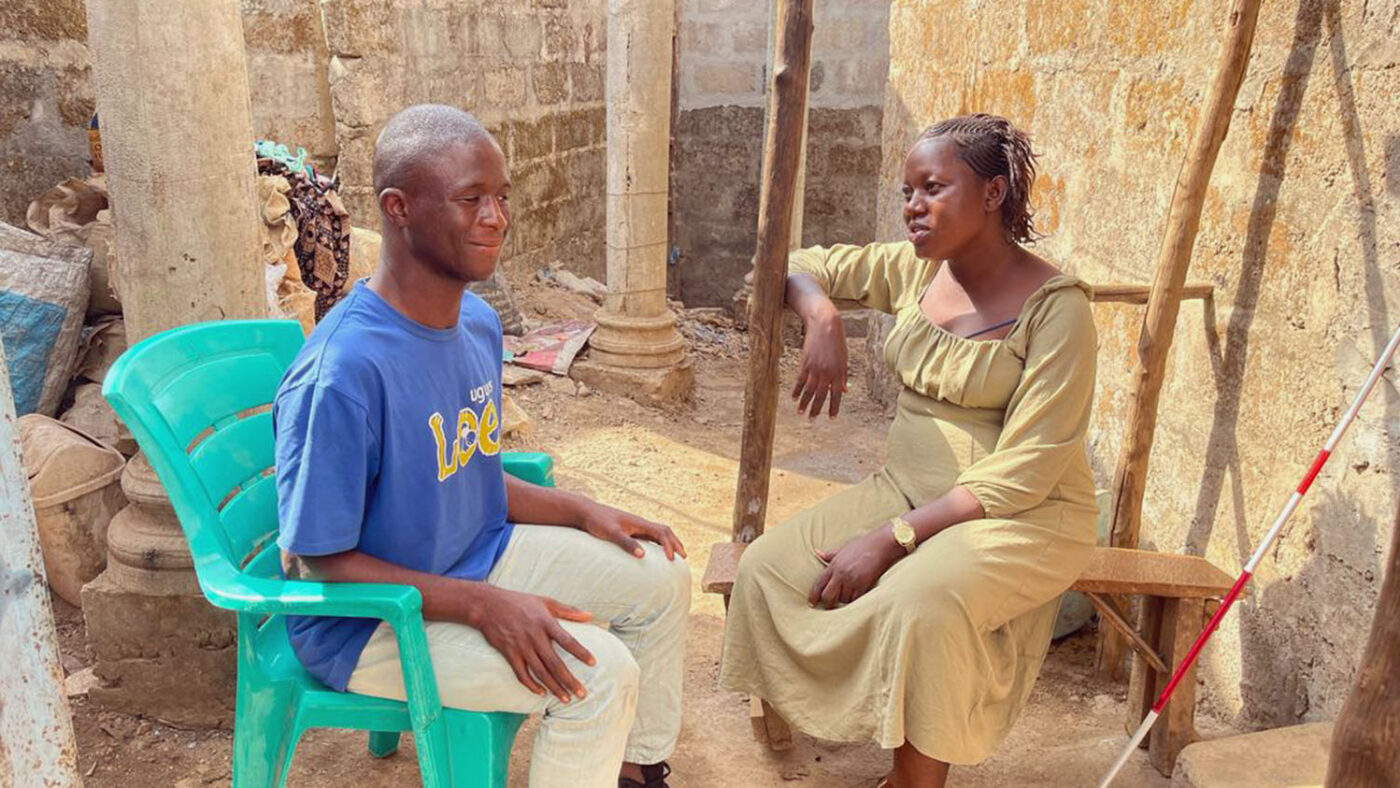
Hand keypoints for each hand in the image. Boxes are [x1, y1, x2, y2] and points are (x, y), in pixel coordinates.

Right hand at [471, 587, 596, 702]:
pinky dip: (531, 685)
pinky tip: (541, 693)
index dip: (581, 652)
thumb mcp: (546, 601)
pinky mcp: (509, 653)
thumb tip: (590, 616)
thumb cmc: (520, 602)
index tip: (593, 663)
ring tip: (566, 699)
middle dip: (569, 680)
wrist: (489, 605)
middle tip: (582, 694)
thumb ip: (569, 610)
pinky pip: (521, 674)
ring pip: (540, 672)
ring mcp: (521, 647)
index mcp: (546, 622)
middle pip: (555, 663)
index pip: (568, 640)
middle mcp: (534, 636)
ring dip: (554, 687)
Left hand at [579, 502, 686, 559]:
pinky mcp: (629, 530)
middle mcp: (640, 523)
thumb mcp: (612, 534)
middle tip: (683, 557)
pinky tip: (655, 552)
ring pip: (658, 532)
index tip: (671, 559)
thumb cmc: (598, 522)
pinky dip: (658, 543)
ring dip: (668, 542)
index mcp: (639, 523)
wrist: (586, 513)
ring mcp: (635, 526)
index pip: (662, 532)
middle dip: (675, 543)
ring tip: (674, 555)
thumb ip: (626, 543)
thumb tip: (643, 555)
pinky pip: (649, 536)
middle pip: (664, 531)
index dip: (669, 545)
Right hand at [792, 309, 846, 419]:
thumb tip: (843, 391)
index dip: (833, 408)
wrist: (825, 325)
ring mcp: (814, 369)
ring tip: (801, 413)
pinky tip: (794, 398)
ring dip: (804, 403)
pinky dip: (797, 390)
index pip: (836, 395)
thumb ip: (843, 375)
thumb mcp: (844, 359)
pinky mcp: (805, 364)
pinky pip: (800, 380)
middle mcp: (826, 373)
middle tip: (812, 420)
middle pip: (820, 396)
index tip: (831, 418)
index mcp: (838, 373)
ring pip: (808, 391)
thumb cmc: (837, 341)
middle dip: (816, 409)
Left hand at [809, 524, 904, 608]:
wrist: (881, 545)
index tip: (811, 603)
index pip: (818, 583)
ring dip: (844, 601)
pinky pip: (855, 599)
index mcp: (834, 565)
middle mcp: (840, 574)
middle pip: (828, 595)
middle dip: (827, 603)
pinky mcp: (863, 585)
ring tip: (847, 598)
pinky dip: (854, 601)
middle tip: (829, 607)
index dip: (813, 595)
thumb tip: (817, 552)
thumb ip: (830, 554)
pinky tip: (856, 599)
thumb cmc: (863, 545)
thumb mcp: (843, 548)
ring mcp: (851, 580)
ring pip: (842, 599)